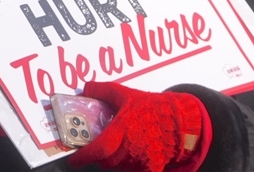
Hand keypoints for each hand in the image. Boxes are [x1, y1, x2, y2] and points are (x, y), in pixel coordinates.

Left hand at [68, 82, 203, 171]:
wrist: (179, 121)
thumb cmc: (152, 108)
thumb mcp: (124, 93)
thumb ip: (101, 90)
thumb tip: (84, 90)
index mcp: (122, 129)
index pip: (98, 149)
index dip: (84, 156)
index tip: (74, 159)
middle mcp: (131, 148)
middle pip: (106, 160)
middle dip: (99, 155)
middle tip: (97, 147)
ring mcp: (142, 160)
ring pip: (119, 167)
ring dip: (114, 160)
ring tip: (117, 146)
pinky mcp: (152, 168)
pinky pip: (134, 171)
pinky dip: (129, 165)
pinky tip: (131, 154)